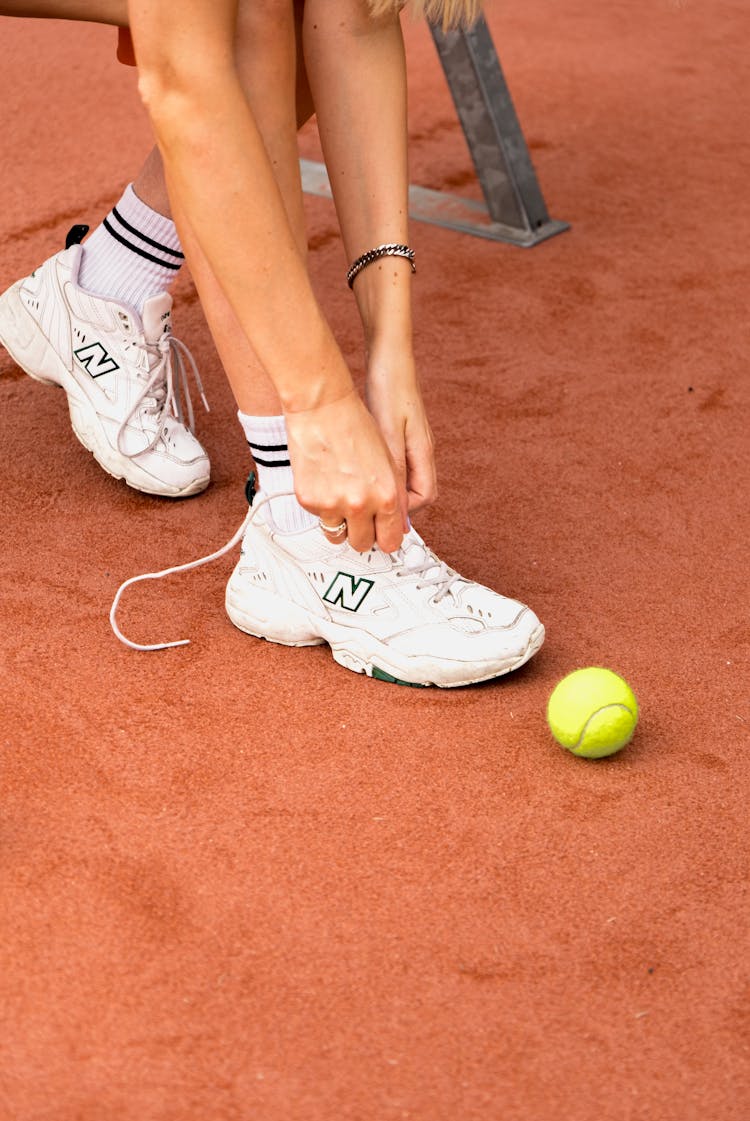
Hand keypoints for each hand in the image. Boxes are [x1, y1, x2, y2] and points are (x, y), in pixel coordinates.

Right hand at [285, 389, 406, 552]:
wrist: (322, 408)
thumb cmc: (355, 426)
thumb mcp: (388, 463)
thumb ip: (393, 497)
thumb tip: (396, 525)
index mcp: (385, 496)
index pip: (389, 541)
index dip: (385, 538)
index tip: (381, 536)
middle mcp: (360, 505)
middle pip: (362, 544)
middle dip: (362, 534)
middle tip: (359, 519)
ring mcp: (332, 505)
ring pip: (337, 535)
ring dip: (340, 522)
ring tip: (340, 497)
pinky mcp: (309, 500)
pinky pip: (318, 517)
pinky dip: (321, 504)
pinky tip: (324, 480)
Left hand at [365, 347, 437, 514]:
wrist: (388, 356)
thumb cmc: (390, 389)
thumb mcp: (389, 435)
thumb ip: (395, 472)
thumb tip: (395, 509)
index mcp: (423, 452)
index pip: (425, 497)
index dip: (405, 511)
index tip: (381, 515)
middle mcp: (421, 449)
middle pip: (414, 491)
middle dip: (393, 504)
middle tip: (366, 508)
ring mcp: (410, 441)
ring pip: (401, 478)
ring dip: (383, 489)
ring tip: (360, 492)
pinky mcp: (398, 432)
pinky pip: (392, 463)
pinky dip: (377, 472)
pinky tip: (358, 468)